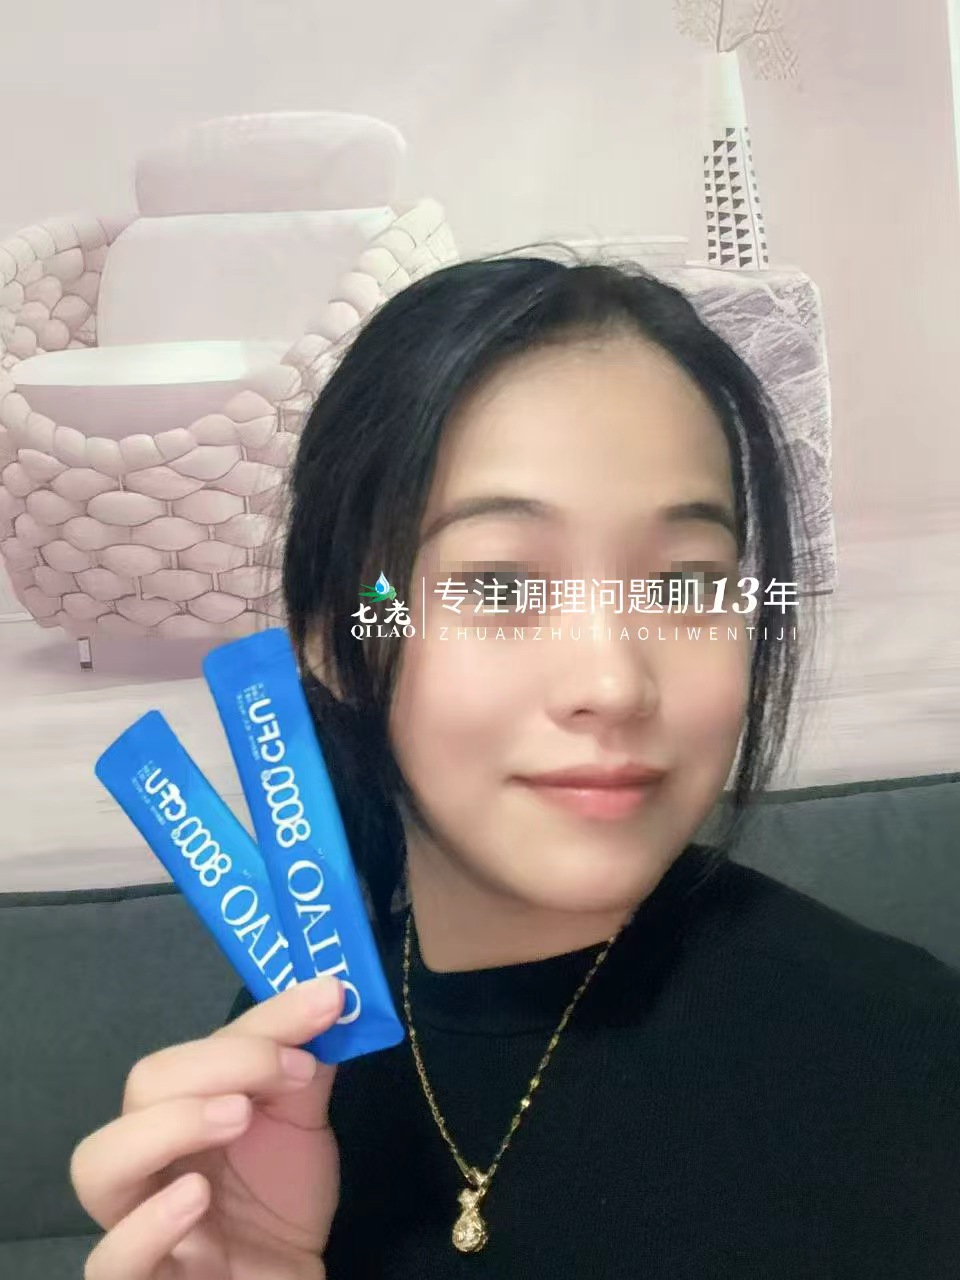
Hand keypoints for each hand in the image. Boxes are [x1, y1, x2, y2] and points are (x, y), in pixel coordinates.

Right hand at [70, 974, 345, 1279]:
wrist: (287, 1278)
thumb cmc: (279, 1204)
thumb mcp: (300, 1126)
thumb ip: (305, 1067)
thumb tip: (328, 997)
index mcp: (186, 1104)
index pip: (207, 1043)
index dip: (265, 1020)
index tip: (327, 1002)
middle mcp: (151, 1154)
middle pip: (146, 1086)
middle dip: (220, 1061)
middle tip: (288, 1069)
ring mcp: (138, 1218)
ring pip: (100, 1163)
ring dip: (171, 1124)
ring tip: (236, 1116)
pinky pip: (109, 1261)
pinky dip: (147, 1225)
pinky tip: (196, 1198)